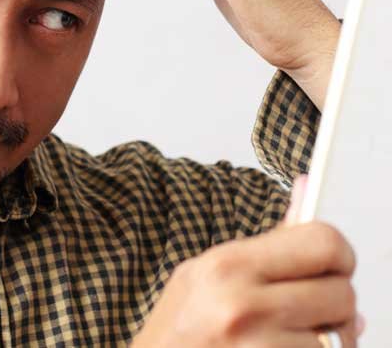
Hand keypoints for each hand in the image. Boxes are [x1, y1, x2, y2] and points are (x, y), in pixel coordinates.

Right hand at [130, 176, 363, 346]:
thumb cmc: (177, 331)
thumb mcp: (207, 274)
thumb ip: (266, 241)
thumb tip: (308, 188)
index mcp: (226, 265)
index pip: (323, 242)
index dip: (340, 254)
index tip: (334, 266)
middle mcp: (241, 304)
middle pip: (341, 292)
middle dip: (334, 306)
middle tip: (308, 312)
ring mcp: (257, 346)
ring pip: (341, 336)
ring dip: (326, 340)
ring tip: (287, 338)